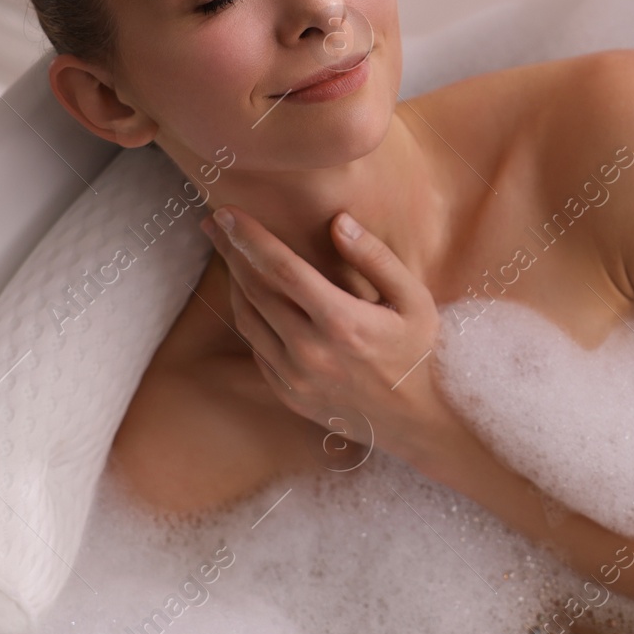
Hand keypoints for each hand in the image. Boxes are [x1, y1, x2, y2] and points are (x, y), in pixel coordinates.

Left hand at [201, 205, 455, 466]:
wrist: (415, 420)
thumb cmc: (417, 352)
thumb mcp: (414, 300)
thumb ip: (376, 258)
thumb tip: (339, 221)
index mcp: (342, 322)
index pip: (282, 269)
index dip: (250, 238)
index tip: (227, 213)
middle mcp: (311, 351)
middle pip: (256, 290)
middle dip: (232, 252)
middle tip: (215, 223)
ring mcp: (295, 377)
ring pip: (248, 318)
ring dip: (234, 282)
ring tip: (228, 254)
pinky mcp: (288, 393)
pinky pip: (256, 347)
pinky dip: (248, 315)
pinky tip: (249, 295)